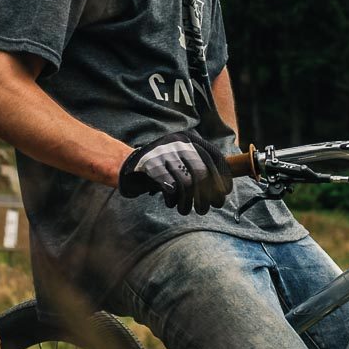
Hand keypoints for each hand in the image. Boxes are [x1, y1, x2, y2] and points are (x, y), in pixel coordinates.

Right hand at [117, 129, 232, 213]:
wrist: (124, 165)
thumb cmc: (159, 167)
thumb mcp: (180, 158)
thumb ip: (199, 165)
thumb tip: (221, 187)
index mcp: (188, 138)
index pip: (214, 157)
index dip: (223, 176)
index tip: (224, 192)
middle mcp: (178, 142)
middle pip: (202, 173)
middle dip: (207, 195)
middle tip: (207, 208)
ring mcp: (164, 153)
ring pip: (187, 183)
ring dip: (190, 202)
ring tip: (187, 210)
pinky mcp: (152, 166)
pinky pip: (171, 188)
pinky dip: (174, 200)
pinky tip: (172, 203)